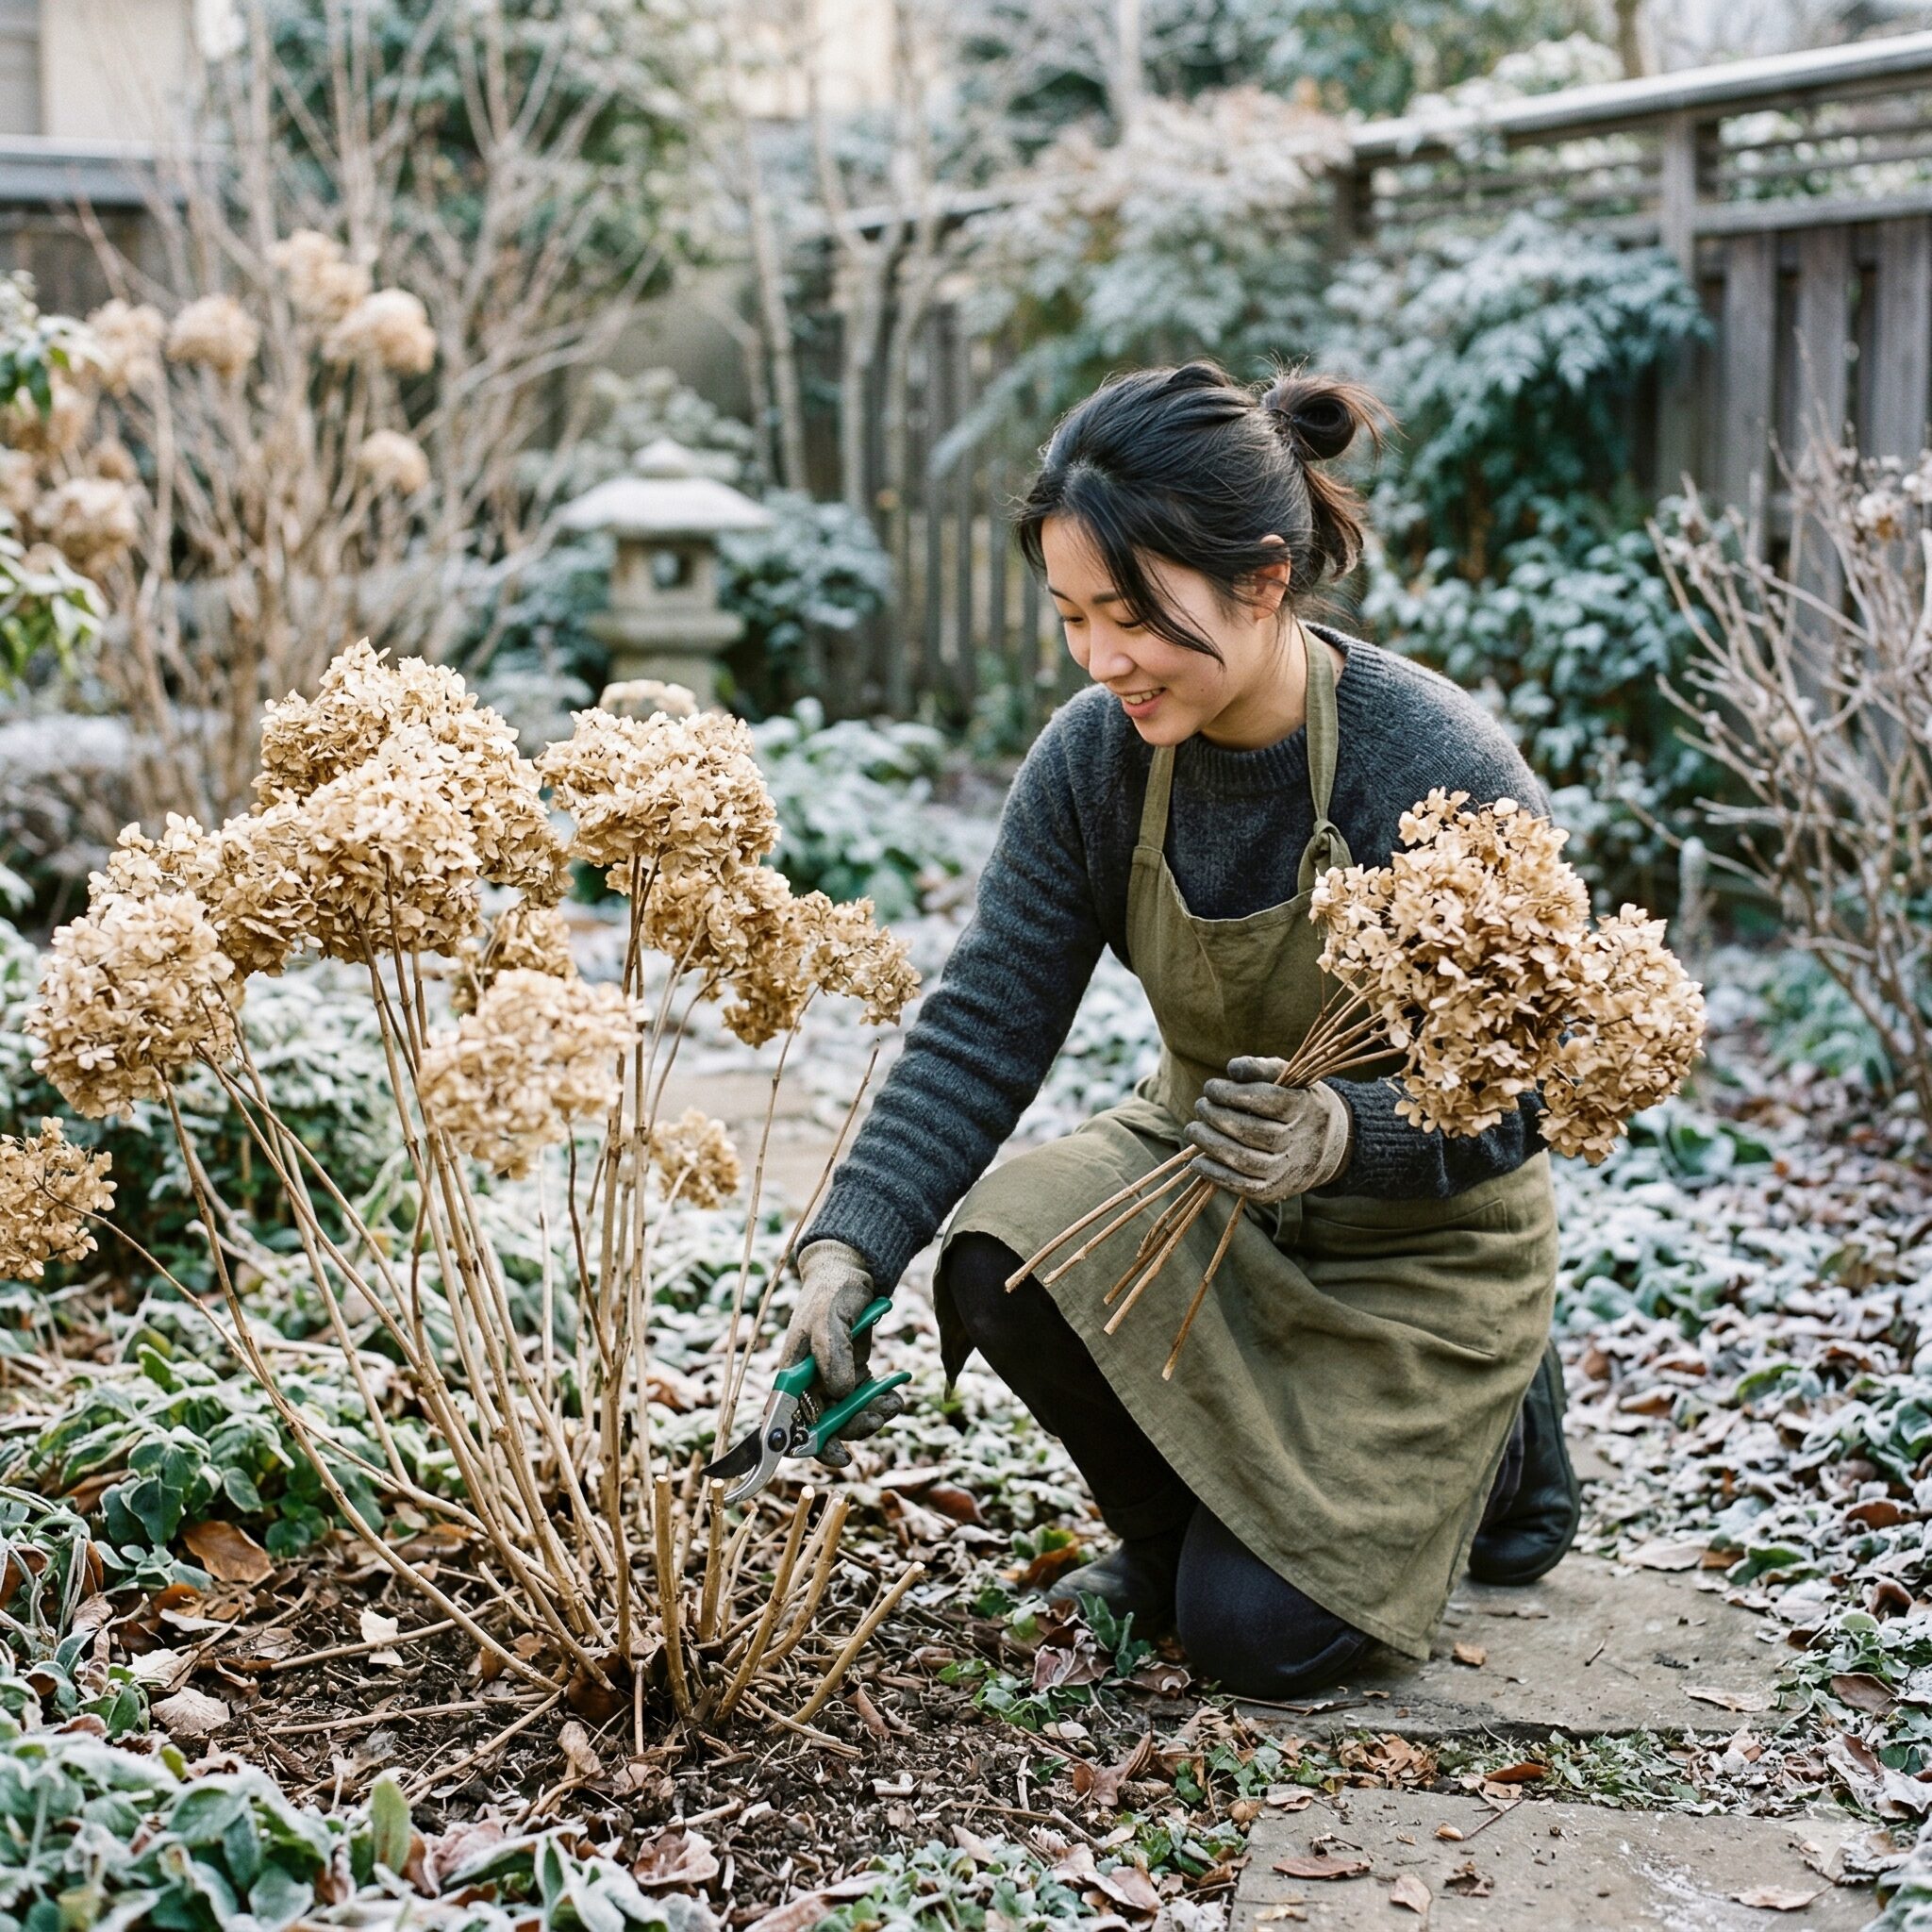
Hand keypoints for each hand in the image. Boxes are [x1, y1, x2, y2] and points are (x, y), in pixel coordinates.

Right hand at [780, 1240, 904, 1468]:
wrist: (850, 1272)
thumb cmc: (831, 1292)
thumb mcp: (828, 1319)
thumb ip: (832, 1355)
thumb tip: (839, 1393)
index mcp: (791, 1376)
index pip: (789, 1423)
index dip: (806, 1446)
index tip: (838, 1455)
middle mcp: (807, 1384)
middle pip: (823, 1426)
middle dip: (851, 1429)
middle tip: (875, 1419)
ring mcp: (830, 1381)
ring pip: (847, 1417)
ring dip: (870, 1417)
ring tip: (892, 1403)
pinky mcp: (850, 1375)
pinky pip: (863, 1401)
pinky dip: (880, 1403)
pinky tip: (894, 1394)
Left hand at [1183, 1058, 1353, 1202]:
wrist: (1330, 1147)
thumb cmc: (1298, 1104)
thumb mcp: (1290, 1080)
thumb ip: (1262, 1068)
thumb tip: (1233, 1068)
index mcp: (1306, 1109)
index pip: (1265, 1099)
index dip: (1231, 1093)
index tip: (1210, 1087)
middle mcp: (1299, 1142)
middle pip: (1250, 1130)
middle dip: (1216, 1116)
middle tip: (1201, 1105)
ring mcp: (1287, 1170)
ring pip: (1242, 1159)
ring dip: (1209, 1143)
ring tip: (1193, 1129)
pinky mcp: (1274, 1190)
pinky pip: (1241, 1185)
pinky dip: (1215, 1174)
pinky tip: (1198, 1160)